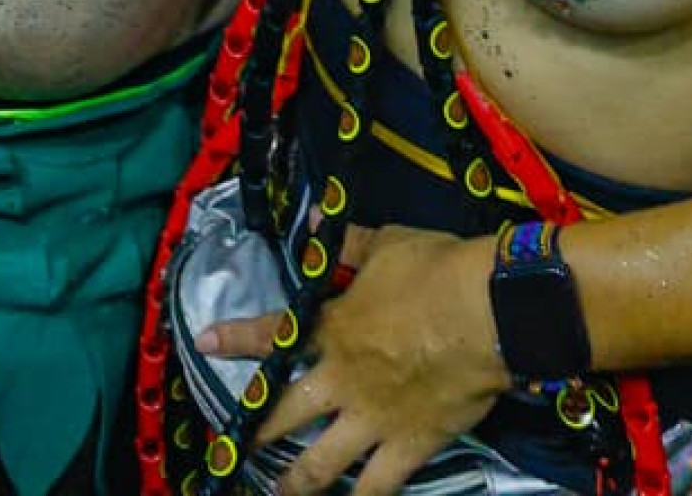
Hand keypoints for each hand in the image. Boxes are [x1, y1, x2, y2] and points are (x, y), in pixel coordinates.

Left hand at [201, 227, 500, 495]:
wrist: (487, 313)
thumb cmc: (433, 271)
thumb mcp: (385, 243)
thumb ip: (346, 242)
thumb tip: (311, 221)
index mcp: (333, 328)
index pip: (273, 333)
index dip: (235, 338)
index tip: (203, 342)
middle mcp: (342, 380)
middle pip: (285, 413)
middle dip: (256, 431)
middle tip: (234, 447)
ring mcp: (372, 419)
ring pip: (320, 463)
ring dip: (294, 482)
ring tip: (278, 495)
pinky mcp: (408, 446)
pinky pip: (378, 487)